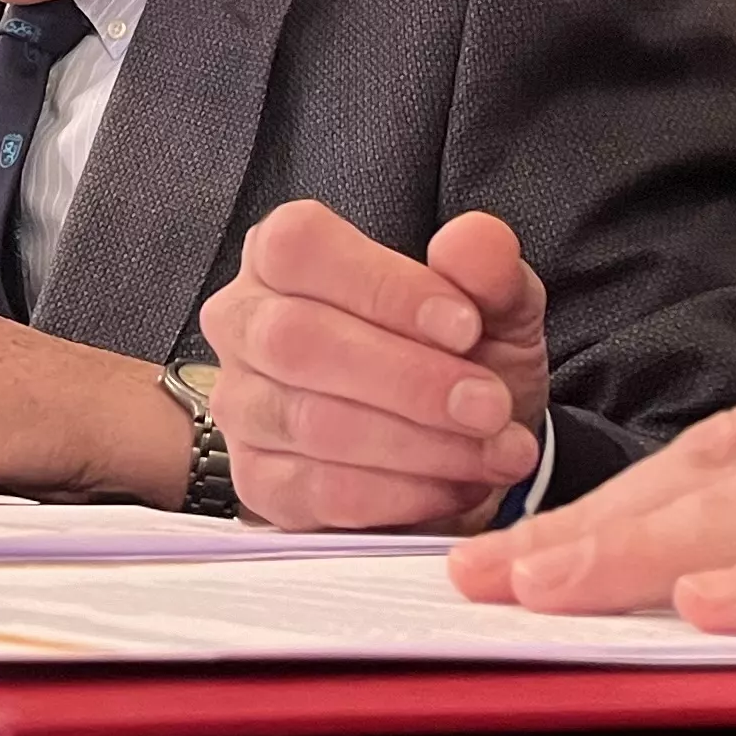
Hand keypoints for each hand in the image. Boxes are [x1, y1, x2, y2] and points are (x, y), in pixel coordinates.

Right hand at [200, 201, 547, 529]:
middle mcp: (244, 321)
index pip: (300, 248)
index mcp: (283, 253)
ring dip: (417, 444)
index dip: (383, 287)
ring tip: (494, 450)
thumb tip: (473, 241)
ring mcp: (241, 405)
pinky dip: (400, 494)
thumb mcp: (493, 304)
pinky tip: (454, 487)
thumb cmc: (461, 356)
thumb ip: (488, 268)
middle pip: (296, 340)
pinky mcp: (256, 481)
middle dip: (407, 380)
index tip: (465, 327)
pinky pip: (317, 492)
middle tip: (490, 406)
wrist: (463, 441)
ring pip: (309, 422)